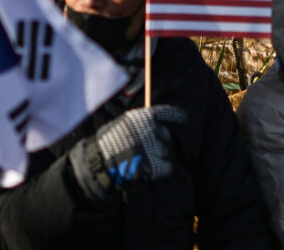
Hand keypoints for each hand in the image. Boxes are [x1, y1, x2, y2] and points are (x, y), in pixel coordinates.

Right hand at [70, 105, 185, 200]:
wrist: (99, 163)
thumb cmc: (106, 143)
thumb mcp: (120, 124)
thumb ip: (137, 123)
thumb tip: (152, 122)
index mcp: (142, 117)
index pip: (168, 112)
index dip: (178, 116)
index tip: (184, 121)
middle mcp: (150, 130)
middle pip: (166, 135)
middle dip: (159, 141)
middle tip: (147, 148)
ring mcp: (152, 148)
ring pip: (165, 152)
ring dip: (157, 156)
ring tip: (141, 160)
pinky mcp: (154, 166)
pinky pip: (168, 167)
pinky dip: (162, 169)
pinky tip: (151, 170)